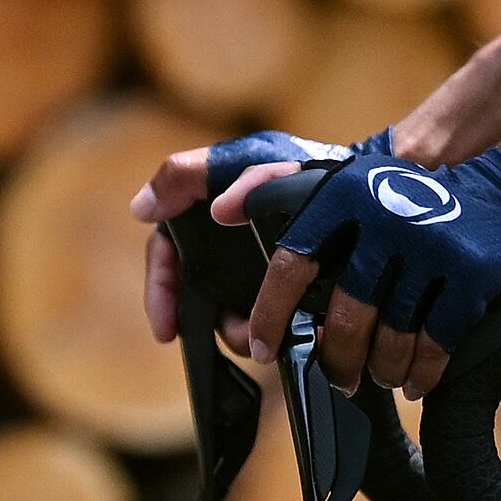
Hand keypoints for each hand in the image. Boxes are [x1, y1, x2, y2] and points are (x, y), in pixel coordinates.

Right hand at [135, 133, 312, 357]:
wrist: (360, 186)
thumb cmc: (297, 167)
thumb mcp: (243, 160)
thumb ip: (191, 174)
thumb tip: (140, 209)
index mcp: (204, 214)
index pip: (166, 256)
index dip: (161, 292)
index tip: (167, 330)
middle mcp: (223, 245)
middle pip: (198, 294)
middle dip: (208, 323)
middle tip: (233, 340)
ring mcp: (254, 268)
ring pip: (233, 312)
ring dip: (240, 331)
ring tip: (262, 339)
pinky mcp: (286, 286)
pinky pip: (272, 317)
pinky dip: (276, 330)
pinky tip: (293, 337)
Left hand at [244, 145, 500, 398]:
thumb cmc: (413, 196)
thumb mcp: (350, 181)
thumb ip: (276, 189)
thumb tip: (208, 209)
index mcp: (346, 192)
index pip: (293, 263)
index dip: (272, 316)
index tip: (266, 350)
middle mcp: (386, 214)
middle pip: (346, 316)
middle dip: (337, 360)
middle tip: (338, 376)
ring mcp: (433, 245)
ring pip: (390, 338)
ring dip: (381, 369)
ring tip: (381, 375)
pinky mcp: (474, 275)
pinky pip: (435, 344)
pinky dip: (423, 372)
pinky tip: (417, 378)